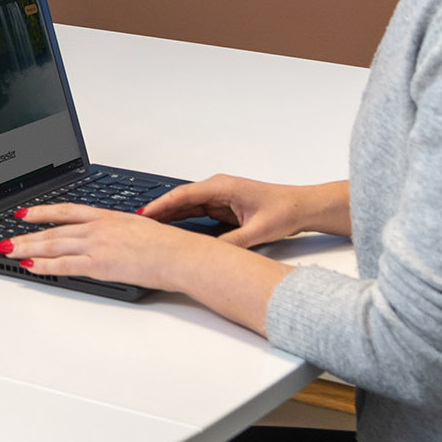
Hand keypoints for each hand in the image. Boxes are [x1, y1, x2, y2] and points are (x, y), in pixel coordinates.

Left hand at [0, 203, 207, 289]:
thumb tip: (109, 241)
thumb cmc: (169, 245)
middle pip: (54, 230)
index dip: (42, 212)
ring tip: (9, 251)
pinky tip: (30, 266)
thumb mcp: (139, 230)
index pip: (66, 211)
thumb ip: (118, 233)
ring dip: (27, 249)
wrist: (180, 254)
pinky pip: (65, 265)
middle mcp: (98, 227)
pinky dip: (44, 266)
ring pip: (53, 245)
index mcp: (108, 216)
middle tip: (6, 239)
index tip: (24, 214)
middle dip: (26, 235)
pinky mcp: (100, 264)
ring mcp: (97, 245)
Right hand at [138, 174, 318, 248]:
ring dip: (170, 216)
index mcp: (223, 187)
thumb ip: (232, 243)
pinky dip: (183, 219)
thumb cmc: (285, 210)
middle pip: (181, 199)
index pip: (184, 195)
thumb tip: (211, 254)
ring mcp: (220, 196)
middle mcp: (218, 188)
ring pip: (187, 206)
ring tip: (150, 228)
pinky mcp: (223, 206)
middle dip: (160, 211)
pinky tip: (172, 229)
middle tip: (139, 223)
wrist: (303, 206)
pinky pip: (197, 212)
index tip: (145, 214)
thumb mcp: (257, 231)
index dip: (162, 205)